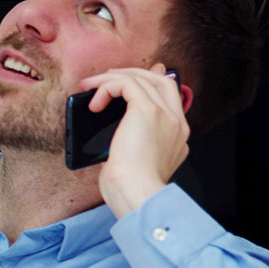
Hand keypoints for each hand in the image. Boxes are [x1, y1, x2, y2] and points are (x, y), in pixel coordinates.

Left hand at [79, 62, 193, 216]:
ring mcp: (165, 115)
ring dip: (113, 78)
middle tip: (111, 75)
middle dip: (136, 74)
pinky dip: (107, 87)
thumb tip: (116, 133)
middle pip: (162, 82)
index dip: (154, 83)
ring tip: (91, 86)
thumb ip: (134, 145)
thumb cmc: (131, 188)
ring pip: (143, 79)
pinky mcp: (147, 110)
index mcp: (177, 135)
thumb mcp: (136, 164)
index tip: (137, 78)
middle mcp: (176, 122)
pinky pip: (126, 84)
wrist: (138, 194)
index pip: (172, 99)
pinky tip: (94, 103)